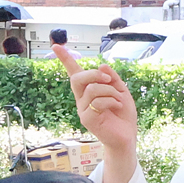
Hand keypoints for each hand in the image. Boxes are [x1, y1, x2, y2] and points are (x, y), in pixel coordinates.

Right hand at [54, 43, 137, 182]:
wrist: (127, 136)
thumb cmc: (123, 114)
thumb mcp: (121, 91)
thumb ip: (112, 78)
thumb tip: (102, 65)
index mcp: (88, 91)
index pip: (74, 72)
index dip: (66, 59)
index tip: (56, 46)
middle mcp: (82, 99)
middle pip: (78, 78)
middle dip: (95, 74)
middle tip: (109, 80)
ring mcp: (83, 109)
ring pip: (92, 89)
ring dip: (110, 90)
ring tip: (118, 99)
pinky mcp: (87, 118)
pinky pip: (98, 101)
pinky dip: (112, 100)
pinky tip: (117, 106)